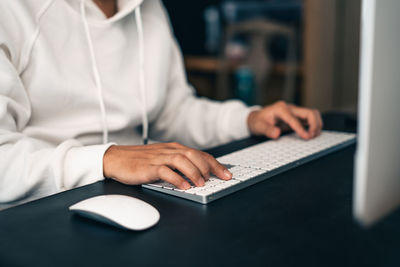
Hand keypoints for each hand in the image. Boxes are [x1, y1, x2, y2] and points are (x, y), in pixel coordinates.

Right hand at [103, 142, 231, 189]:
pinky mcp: (148, 167)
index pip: (199, 154)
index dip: (214, 164)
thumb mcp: (162, 159)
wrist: (116, 159)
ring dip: (194, 172)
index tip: (226, 173)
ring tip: (201, 184)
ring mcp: (158, 158)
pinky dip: (176, 179)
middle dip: (209, 167)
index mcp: (174, 148)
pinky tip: (184, 186)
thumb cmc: (140, 161)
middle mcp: (168, 151)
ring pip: (182, 161)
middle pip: (194, 155)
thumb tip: (198, 173)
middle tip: (217, 179)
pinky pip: (165, 171)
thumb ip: (179, 164)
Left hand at [247, 101, 322, 139]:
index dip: (301, 128)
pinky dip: (314, 125)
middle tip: (312, 136)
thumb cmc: (258, 121)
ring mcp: (294, 111)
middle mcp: (289, 108)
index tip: (307, 137)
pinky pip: (309, 119)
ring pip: (312, 114)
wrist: (256, 118)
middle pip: (309, 112)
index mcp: (280, 109)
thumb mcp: (259, 126)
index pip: (294, 119)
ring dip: (316, 124)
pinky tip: (312, 133)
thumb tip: (276, 133)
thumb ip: (267, 130)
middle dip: (314, 124)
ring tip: (314, 135)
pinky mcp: (296, 116)